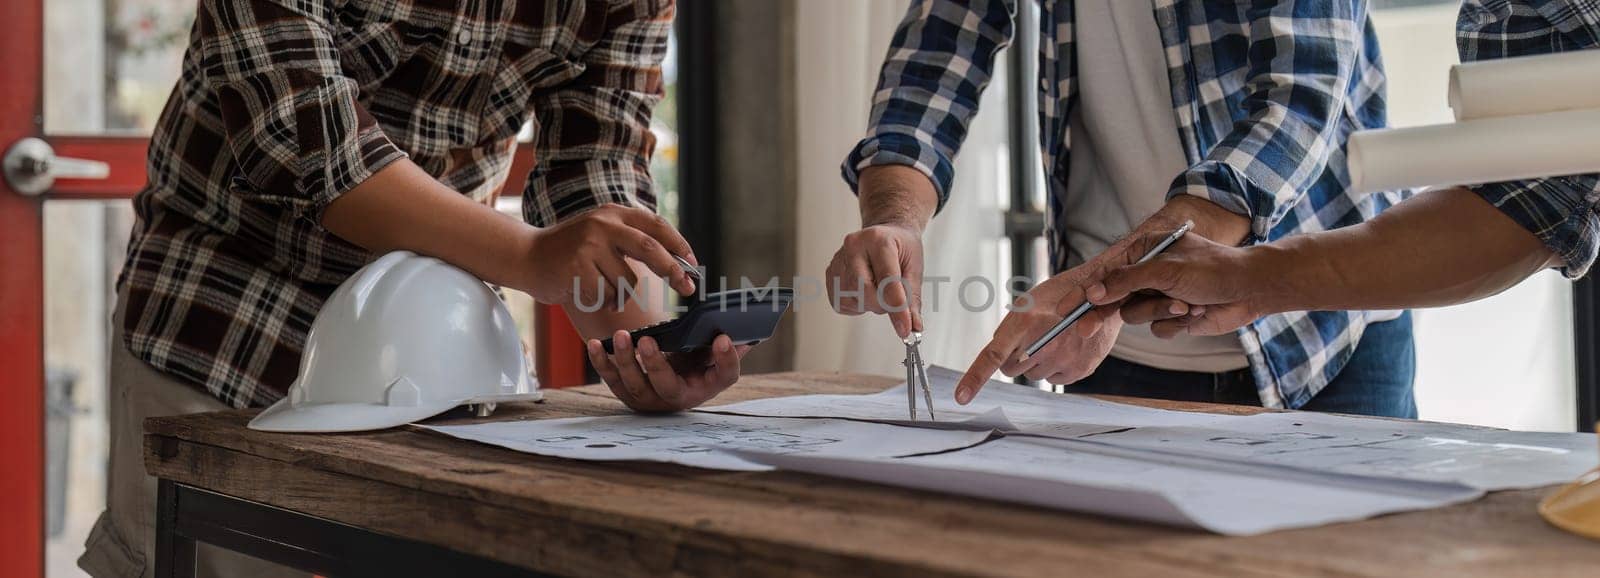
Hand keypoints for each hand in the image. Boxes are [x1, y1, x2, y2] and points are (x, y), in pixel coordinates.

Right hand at [519, 204, 697, 306]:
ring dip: (619, 295)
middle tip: (687, 289)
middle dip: (673, 272)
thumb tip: (676, 262)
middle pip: (651, 250)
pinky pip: (605, 295)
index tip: (693, 264)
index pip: (656, 225)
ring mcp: (589, 245)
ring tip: (599, 288)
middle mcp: (602, 224)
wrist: (527, 257)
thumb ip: (630, 240)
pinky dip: (601, 301)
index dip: (679, 245)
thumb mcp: (600, 233)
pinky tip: (584, 292)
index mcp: (613, 213)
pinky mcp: (577, 268)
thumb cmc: (570, 252)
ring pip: (626, 282)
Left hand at [585, 333, 751, 411]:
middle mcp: (673, 399)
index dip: (724, 360)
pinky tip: (596, 344)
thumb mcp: (713, 362)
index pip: (720, 376)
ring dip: (625, 360)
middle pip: (664, 386)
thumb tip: (739, 335)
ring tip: (623, 336)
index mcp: (702, 388)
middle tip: (648, 340)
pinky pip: (611, 378)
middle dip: (655, 364)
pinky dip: (602, 362)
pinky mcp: (625, 391)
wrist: (669, 381)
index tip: (723, 339)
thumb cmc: (694, 368)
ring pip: (633, 384)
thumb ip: (726, 352)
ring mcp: (646, 398)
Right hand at [826, 223, 924, 336]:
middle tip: (893, 299)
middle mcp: (853, 247)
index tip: (905, 328)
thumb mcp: (914, 268)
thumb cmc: (900, 247)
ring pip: (852, 300)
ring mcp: (838, 260)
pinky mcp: (829, 275)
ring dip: (870, 304)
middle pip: (864, 291)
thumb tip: (913, 326)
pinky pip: (841, 303)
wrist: (885, 233)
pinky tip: (865, 290)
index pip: (887, 280)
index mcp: (878, 240)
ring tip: (878, 287)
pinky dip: (857, 304)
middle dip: (882, 305)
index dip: (897, 308)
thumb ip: (912, 299)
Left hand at [954, 254, 1127, 403]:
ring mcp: (1063, 358)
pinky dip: (1057, 368)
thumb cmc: (1063, 294)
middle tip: (1032, 339)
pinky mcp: (1080, 369)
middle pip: (1012, 370)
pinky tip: (1067, 347)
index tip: (961, 397)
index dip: (975, 378)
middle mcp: (1044, 344)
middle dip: (1015, 359)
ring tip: (1054, 339)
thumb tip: (997, 349)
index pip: (993, 355)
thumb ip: (1011, 328)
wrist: (1104, 293)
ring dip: (1038, 363)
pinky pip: (1055, 379)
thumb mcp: (1030, 301)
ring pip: (1034, 376)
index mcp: (1025, 323)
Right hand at [1085, 232, 1266, 337]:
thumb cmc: (1212, 269)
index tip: (1063, 307)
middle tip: (1084, 329)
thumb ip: (1125, 281)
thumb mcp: (1164, 270)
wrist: (1251, 289)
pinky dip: (1174, 324)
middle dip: (1105, 313)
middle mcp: (1149, 273)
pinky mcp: (1173, 317)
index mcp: (1145, 251)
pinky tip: (1195, 312)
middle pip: (1113, 299)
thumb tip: (1094, 293)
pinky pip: (1156, 329)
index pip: (1105, 274)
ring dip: (1160, 312)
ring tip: (1185, 305)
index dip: (1083, 292)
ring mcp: (1160, 296)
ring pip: (1135, 316)